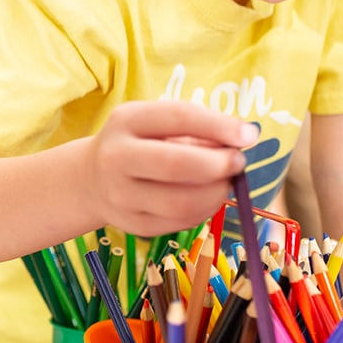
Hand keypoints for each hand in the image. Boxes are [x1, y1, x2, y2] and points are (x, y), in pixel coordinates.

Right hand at [89, 100, 256, 236]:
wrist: (92, 179)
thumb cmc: (138, 143)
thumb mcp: (156, 123)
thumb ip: (196, 128)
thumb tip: (243, 139)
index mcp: (126, 121)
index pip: (178, 117)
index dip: (219, 126)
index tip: (249, 135)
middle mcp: (116, 158)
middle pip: (176, 164)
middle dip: (219, 165)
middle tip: (238, 163)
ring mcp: (121, 196)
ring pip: (181, 202)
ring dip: (216, 193)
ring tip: (224, 182)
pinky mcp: (133, 225)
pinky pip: (180, 222)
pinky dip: (204, 210)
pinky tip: (206, 198)